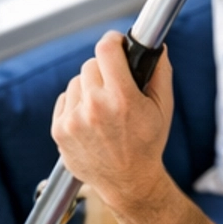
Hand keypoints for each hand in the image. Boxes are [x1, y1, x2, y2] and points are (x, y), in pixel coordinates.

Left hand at [52, 32, 175, 223]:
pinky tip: (90, 120)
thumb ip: (160, 72)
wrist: (128, 182)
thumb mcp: (163, 107)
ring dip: (89, 88)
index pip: (106, 49)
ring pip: (77, 82)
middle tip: (115, 86)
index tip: (117, 43)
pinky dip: (76, 104)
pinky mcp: (59, 130)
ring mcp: (74, 120)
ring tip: (103, 109)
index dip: (113, 41)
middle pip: (91, 64)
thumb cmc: (148, 143)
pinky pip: (65, 99)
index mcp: (122, 99)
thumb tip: (156, 45)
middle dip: (105, 70)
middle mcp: (94, 108)